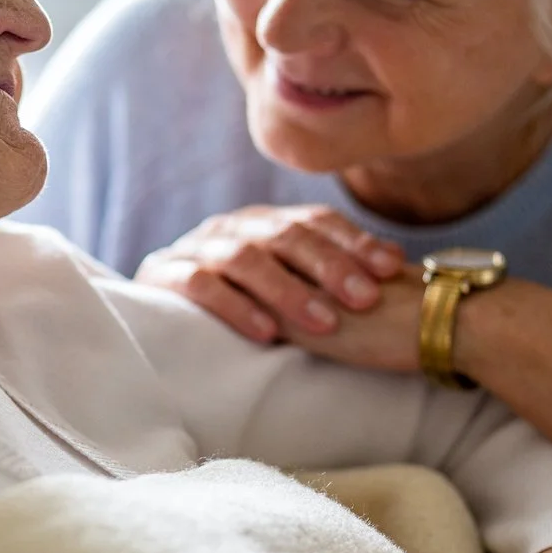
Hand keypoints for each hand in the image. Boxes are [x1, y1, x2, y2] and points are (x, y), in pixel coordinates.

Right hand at [138, 205, 405, 343]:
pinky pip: (202, 286)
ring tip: (324, 325)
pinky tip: (266, 332)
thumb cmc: (237, 305)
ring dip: (288, 290)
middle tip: (367, 300)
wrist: (154, 318)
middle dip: (330, 267)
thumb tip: (397, 261)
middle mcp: (231, 226)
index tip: (391, 270)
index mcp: (264, 221)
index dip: (354, 242)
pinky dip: (236, 307)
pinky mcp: (162, 276)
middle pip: (285, 235)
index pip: (314, 220)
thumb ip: (326, 271)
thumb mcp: (283, 283)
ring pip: (245, 258)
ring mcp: (194, 248)